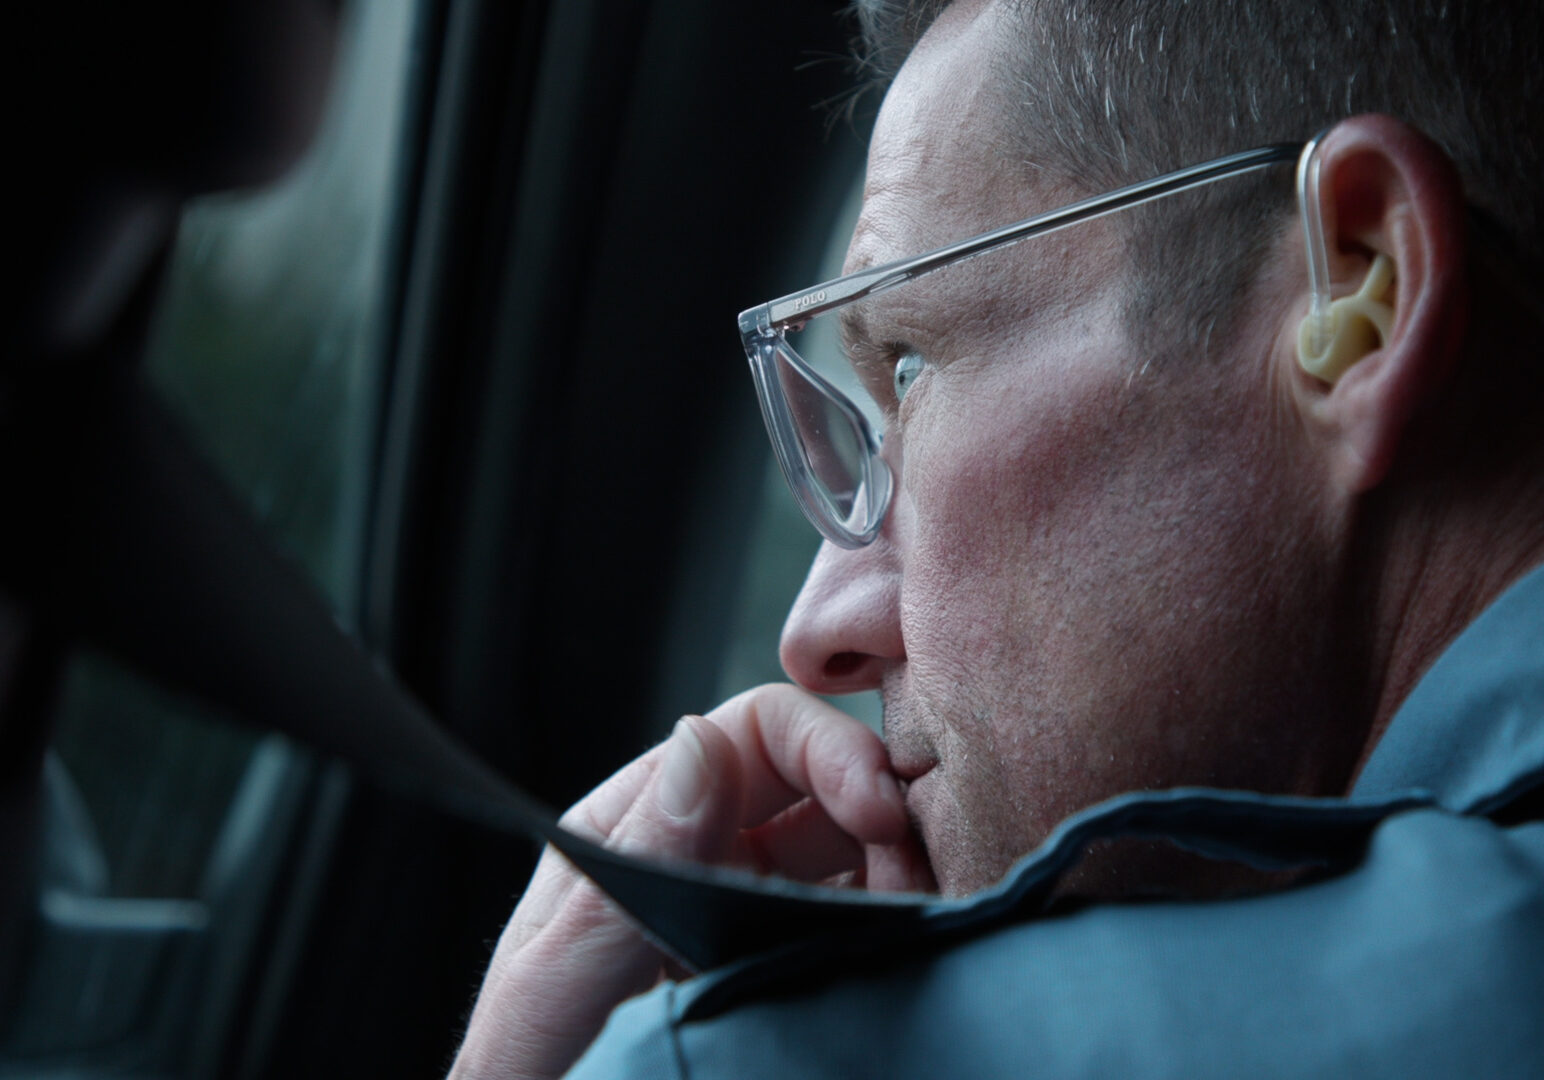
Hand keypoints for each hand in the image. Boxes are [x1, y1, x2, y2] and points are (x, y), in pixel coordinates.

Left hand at [447, 683, 934, 1079]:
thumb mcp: (553, 988)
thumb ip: (627, 873)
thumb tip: (703, 743)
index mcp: (640, 828)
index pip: (751, 736)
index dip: (828, 749)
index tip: (880, 808)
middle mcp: (702, 857)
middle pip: (819, 786)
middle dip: (881, 808)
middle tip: (921, 870)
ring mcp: (748, 916)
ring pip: (853, 852)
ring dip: (901, 864)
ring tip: (923, 910)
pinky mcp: (784, 975)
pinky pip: (859, 925)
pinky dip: (896, 922)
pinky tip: (909, 946)